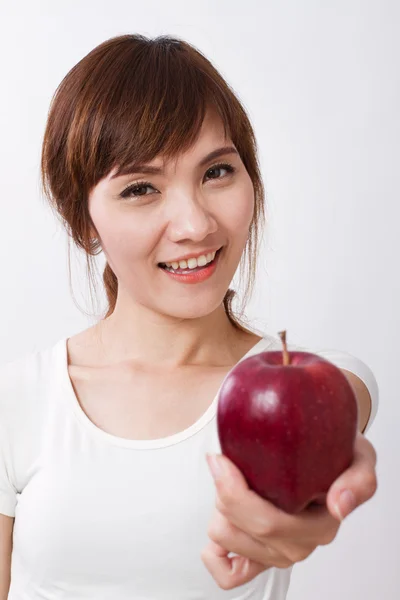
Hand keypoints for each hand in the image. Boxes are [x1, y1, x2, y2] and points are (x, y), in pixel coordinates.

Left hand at [202, 431, 376, 589]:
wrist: (329, 460)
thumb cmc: (338, 457)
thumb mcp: (362, 458)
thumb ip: (360, 481)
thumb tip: (340, 506)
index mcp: (321, 526)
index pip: (267, 522)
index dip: (232, 491)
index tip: (221, 458)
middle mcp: (299, 546)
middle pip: (239, 528)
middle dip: (222, 492)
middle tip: (225, 461)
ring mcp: (278, 556)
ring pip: (225, 539)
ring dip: (219, 507)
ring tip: (234, 483)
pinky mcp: (261, 561)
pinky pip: (228, 573)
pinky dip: (215, 550)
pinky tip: (224, 518)